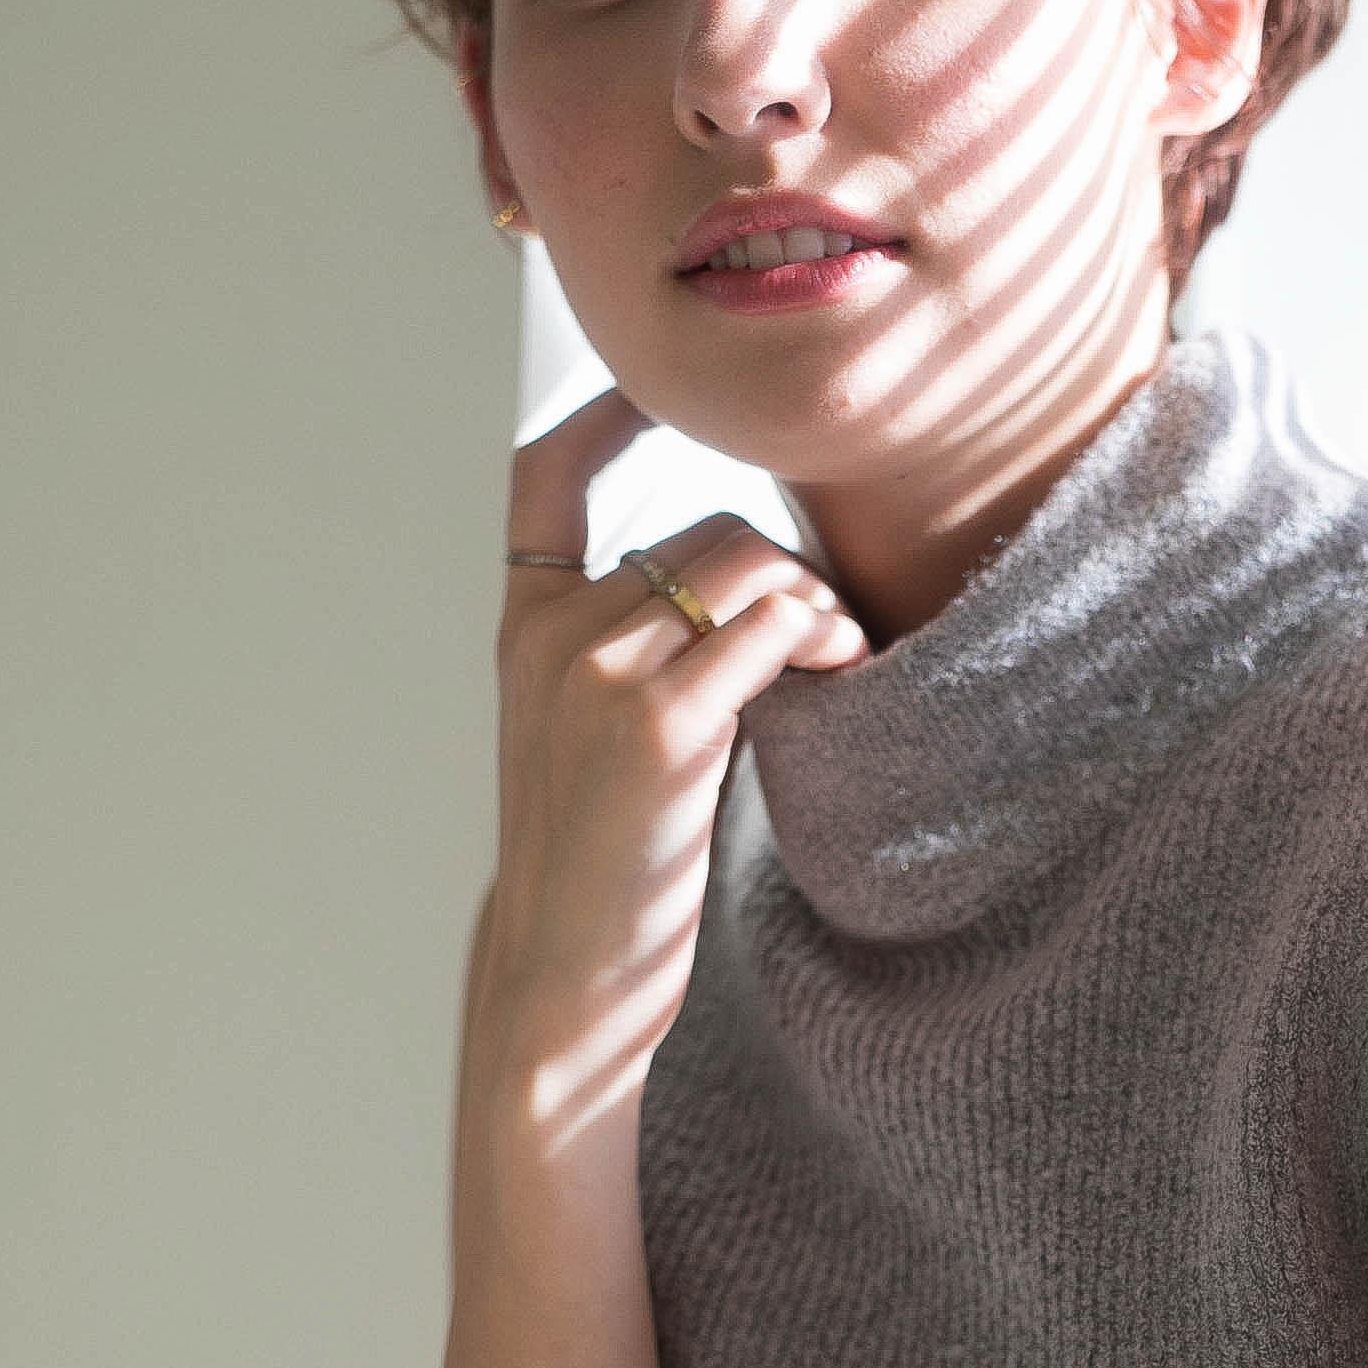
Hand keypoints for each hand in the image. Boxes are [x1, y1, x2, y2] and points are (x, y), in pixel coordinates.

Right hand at [474, 386, 870, 1107]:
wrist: (564, 973)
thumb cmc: (601, 867)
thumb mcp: (590, 737)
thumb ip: (638, 655)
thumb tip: (750, 591)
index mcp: (526, 629)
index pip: (546, 475)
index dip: (610, 415)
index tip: (664, 393)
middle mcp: (553, 634)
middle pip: (704, 527)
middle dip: (785, 565)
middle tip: (824, 631)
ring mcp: (600, 672)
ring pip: (746, 562)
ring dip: (815, 598)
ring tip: (836, 654)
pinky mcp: (660, 723)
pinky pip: (771, 625)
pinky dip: (822, 634)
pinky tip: (841, 667)